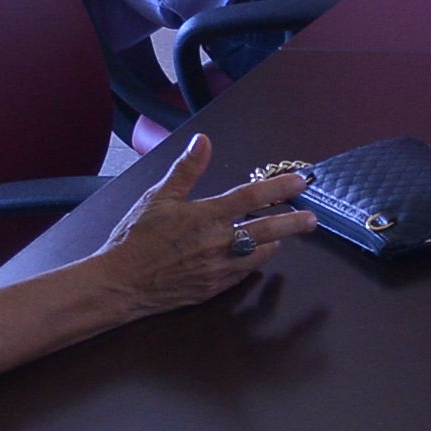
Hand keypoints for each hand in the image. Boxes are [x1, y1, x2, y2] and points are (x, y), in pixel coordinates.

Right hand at [87, 136, 316, 312]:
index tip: (300, 183)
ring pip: (259, 255)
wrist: (119, 283)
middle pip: (267, 230)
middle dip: (294, 223)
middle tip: (311, 219)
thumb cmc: (134, 237)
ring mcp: (218, 268)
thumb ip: (185, 170)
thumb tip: (202, 141)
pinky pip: (243, 274)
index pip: (250, 197)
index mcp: (205, 216)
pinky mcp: (214, 288)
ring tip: (282, 236)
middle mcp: (218, 243)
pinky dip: (252, 263)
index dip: (278, 188)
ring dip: (273, 244)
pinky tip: (254, 257)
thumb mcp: (157, 197)